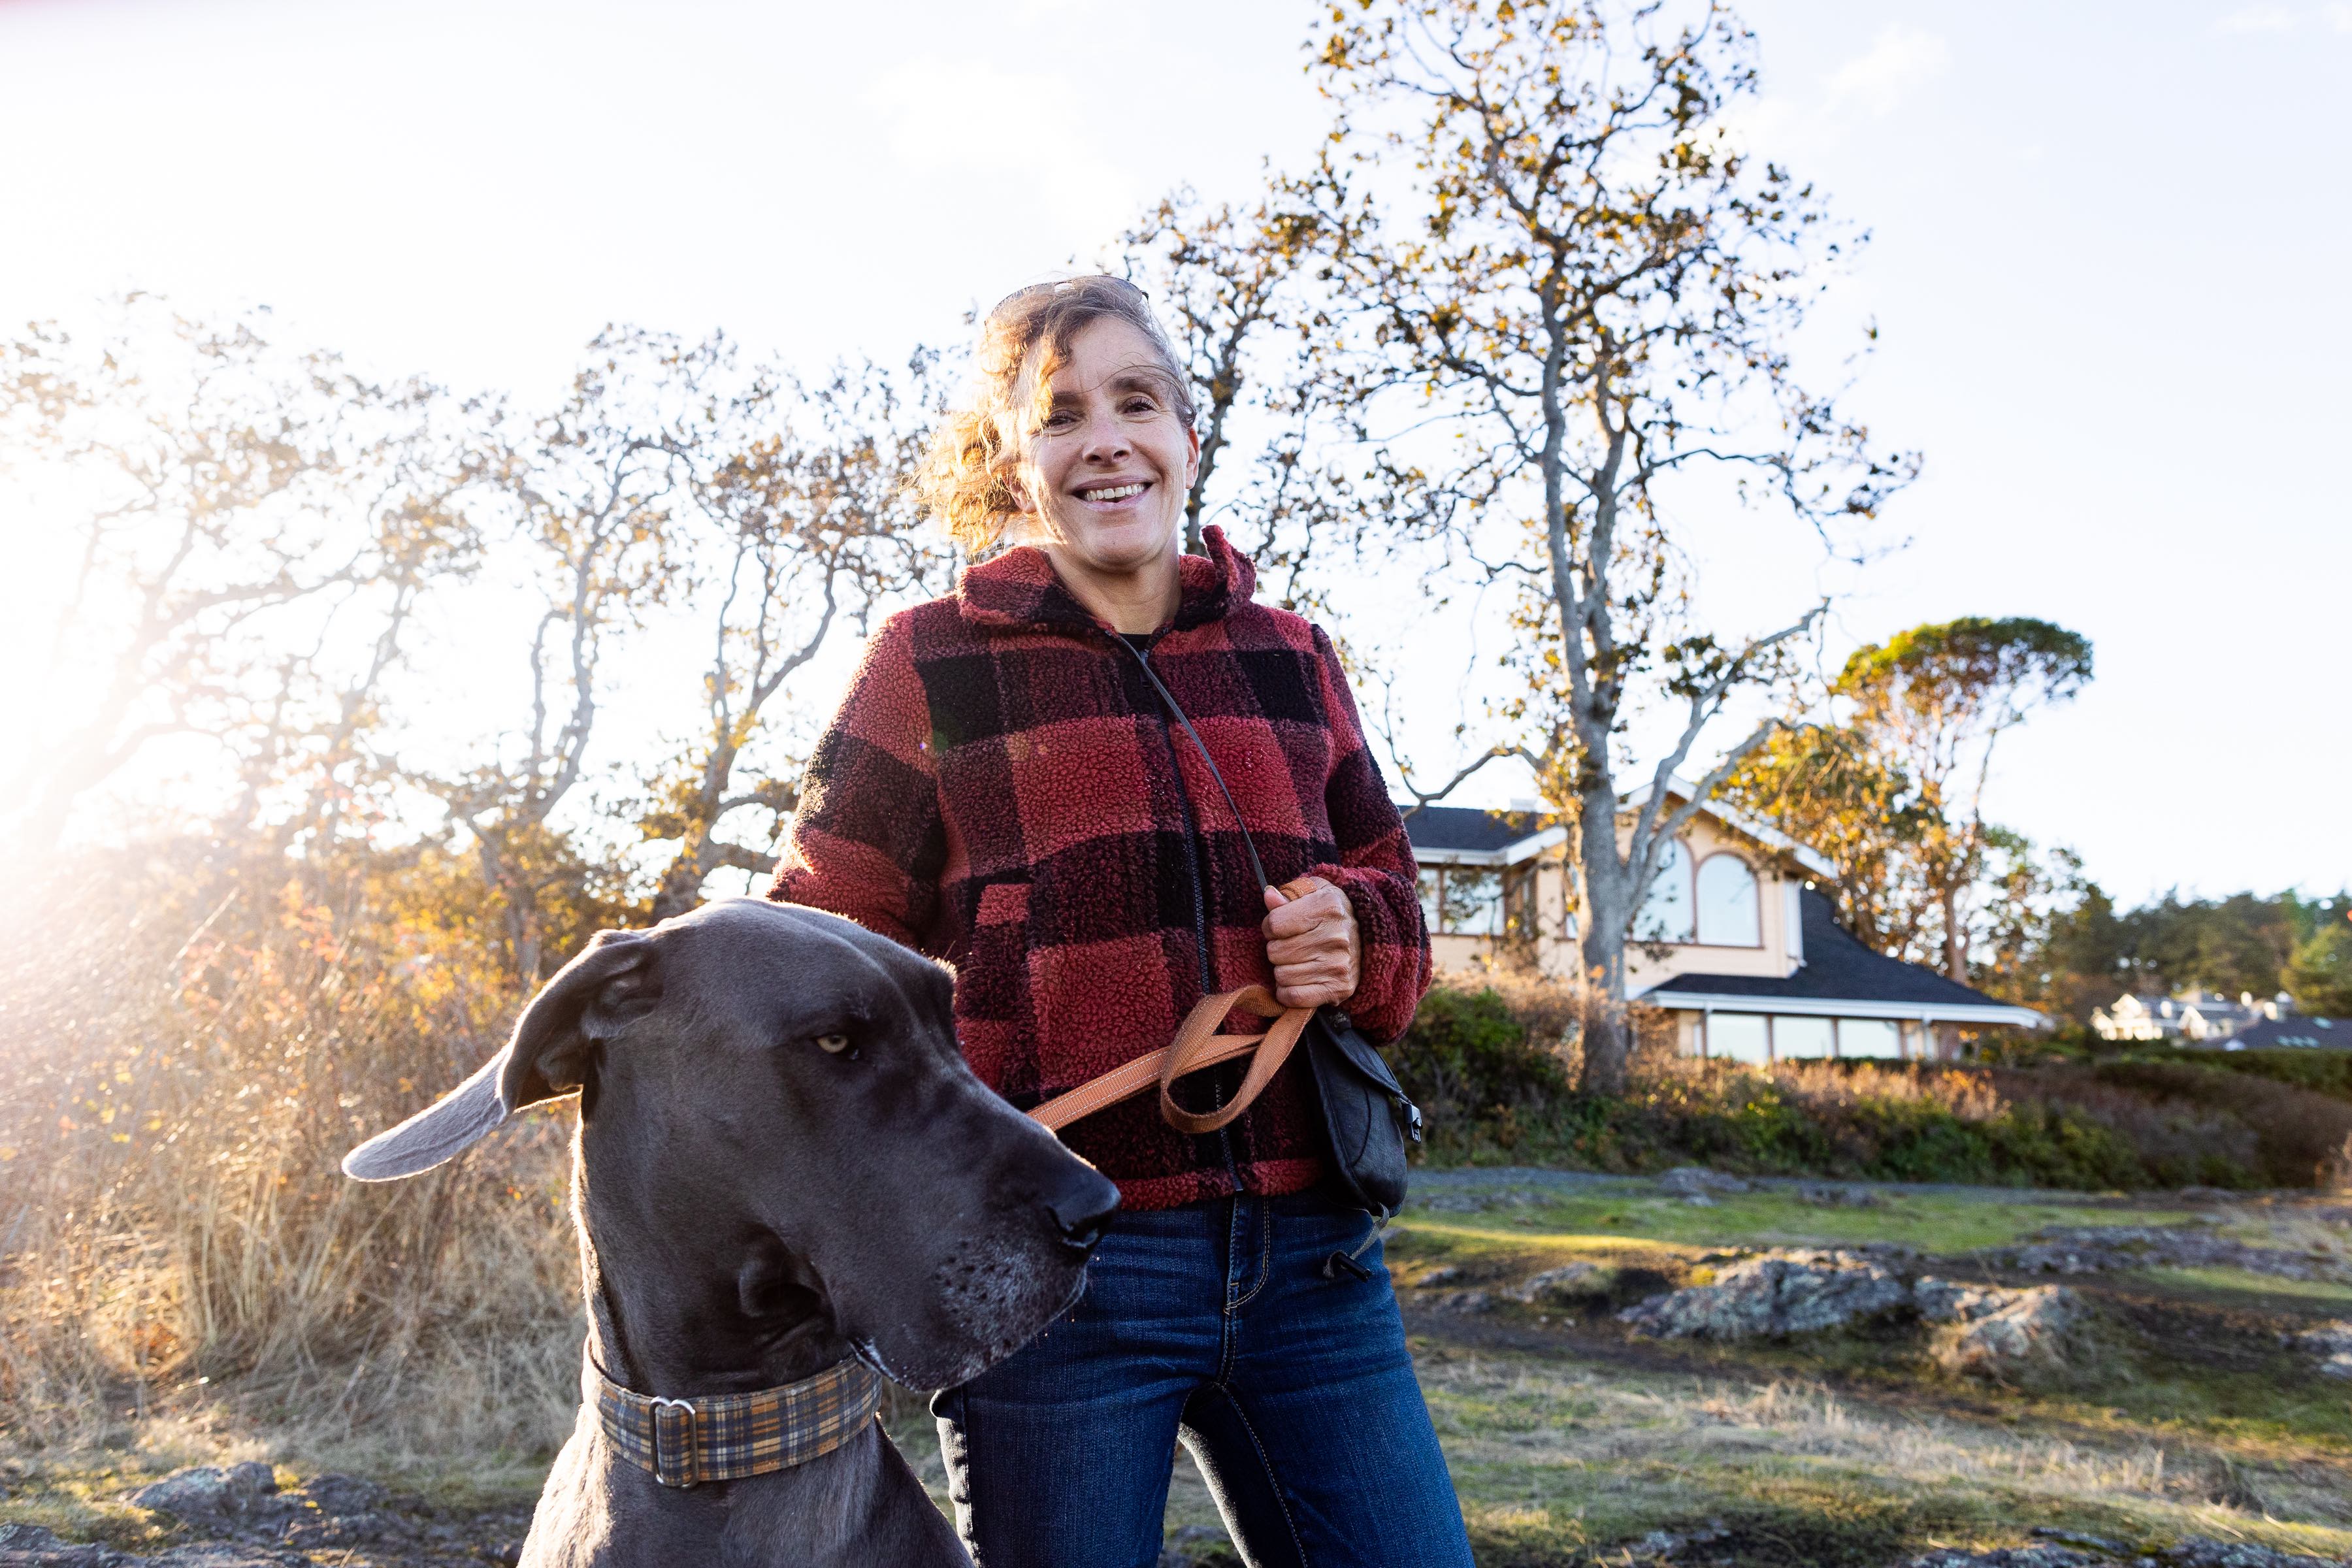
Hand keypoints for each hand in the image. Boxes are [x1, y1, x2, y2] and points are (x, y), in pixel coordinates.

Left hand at [1261, 876, 1360, 1009]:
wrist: (1367, 939)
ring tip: (1297, 961)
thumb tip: (1269, 895)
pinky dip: (1287, 992)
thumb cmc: (1331, 914)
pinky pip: (1293, 996)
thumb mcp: (1314, 893)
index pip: (1274, 924)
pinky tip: (1296, 980)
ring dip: (1282, 970)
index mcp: (1329, 907)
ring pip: (1281, 975)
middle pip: (1275, 951)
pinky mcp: (1339, 988)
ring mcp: (1338, 965)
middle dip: (1277, 948)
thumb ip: (1290, 894)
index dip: (1270, 927)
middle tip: (1291, 945)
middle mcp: (1336, 936)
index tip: (1280, 927)